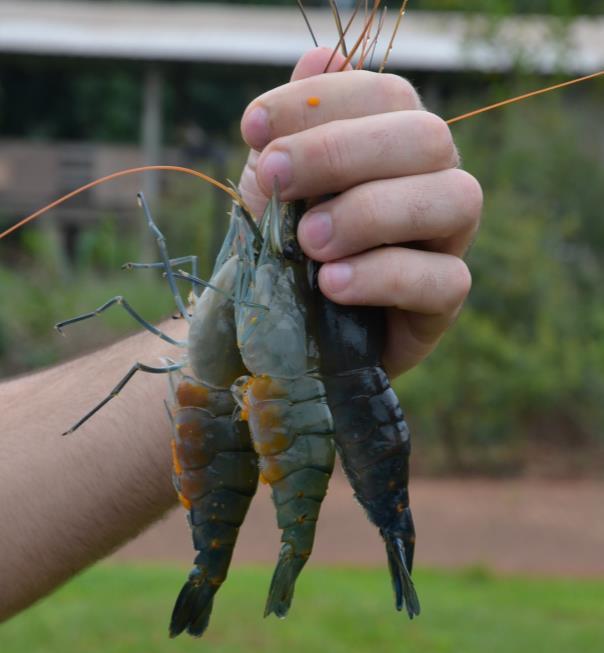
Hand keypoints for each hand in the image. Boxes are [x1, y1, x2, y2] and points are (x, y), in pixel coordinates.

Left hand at [239, 48, 481, 377]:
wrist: (283, 326)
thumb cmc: (284, 248)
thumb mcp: (277, 187)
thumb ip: (299, 129)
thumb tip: (322, 55)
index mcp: (394, 144)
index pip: (384, 95)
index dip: (317, 102)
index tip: (252, 127)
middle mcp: (434, 180)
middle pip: (428, 137)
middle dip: (342, 151)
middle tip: (275, 178)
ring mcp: (447, 242)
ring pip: (455, 199)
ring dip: (371, 211)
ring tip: (308, 242)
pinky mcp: (443, 300)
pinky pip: (444, 280)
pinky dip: (383, 275)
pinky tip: (331, 284)